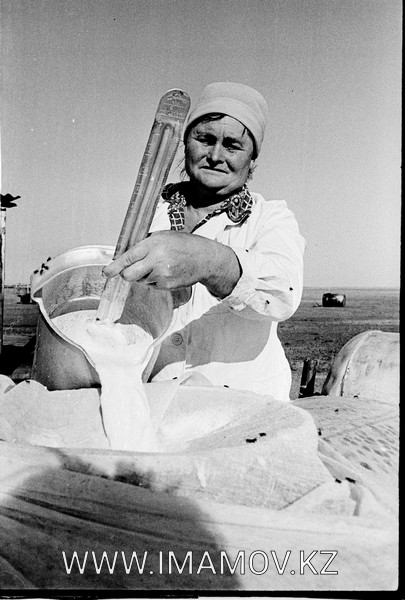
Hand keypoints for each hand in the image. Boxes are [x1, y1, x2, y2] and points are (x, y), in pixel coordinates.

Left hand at [103, 230, 240, 297]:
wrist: (204, 258)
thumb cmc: (183, 244)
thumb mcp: (163, 236)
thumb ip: (144, 244)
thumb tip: (126, 253)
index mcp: (153, 245)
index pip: (128, 257)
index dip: (115, 266)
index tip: (106, 272)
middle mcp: (156, 261)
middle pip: (129, 275)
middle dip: (125, 274)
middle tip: (129, 270)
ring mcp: (161, 275)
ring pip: (140, 281)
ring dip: (143, 276)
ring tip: (158, 266)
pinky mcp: (166, 286)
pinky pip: (151, 286)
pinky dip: (154, 281)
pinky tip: (166, 272)